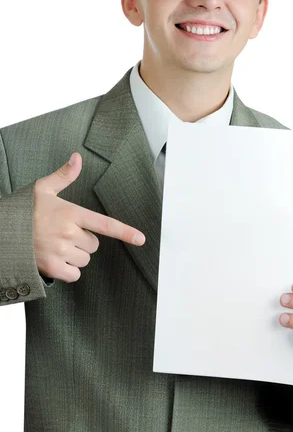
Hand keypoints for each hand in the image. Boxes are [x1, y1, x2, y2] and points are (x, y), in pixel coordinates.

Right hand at [33, 152, 144, 282]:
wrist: (3, 232)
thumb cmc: (25, 210)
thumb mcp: (44, 188)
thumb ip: (64, 175)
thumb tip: (77, 158)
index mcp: (71, 213)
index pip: (104, 224)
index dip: (125, 232)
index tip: (140, 239)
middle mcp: (69, 233)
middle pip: (94, 245)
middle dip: (83, 241)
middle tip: (64, 234)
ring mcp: (60, 251)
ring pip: (84, 259)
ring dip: (75, 255)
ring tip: (56, 245)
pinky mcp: (52, 267)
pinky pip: (74, 274)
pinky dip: (68, 270)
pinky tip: (55, 259)